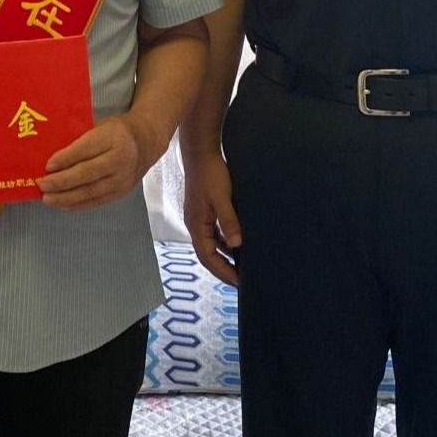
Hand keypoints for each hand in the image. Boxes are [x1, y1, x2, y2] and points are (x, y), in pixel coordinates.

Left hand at [39, 114, 153, 212]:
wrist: (145, 142)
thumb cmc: (117, 131)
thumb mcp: (100, 126)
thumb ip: (80, 140)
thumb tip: (53, 160)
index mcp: (113, 138)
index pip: (85, 150)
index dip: (65, 159)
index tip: (47, 165)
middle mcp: (120, 160)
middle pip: (87, 174)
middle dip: (61, 182)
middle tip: (42, 184)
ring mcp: (122, 179)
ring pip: (90, 192)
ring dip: (66, 197)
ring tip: (47, 198)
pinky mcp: (121, 193)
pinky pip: (96, 201)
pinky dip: (77, 204)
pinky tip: (62, 204)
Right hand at [181, 151, 241, 286]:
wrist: (201, 153)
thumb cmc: (210, 174)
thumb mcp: (222, 198)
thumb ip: (229, 221)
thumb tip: (237, 244)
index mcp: (196, 225)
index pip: (208, 257)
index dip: (223, 271)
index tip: (239, 282)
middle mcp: (195, 225)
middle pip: (208, 255)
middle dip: (223, 269)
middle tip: (241, 281)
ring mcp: (199, 219)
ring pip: (211, 245)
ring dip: (225, 257)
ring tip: (241, 267)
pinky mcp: (205, 211)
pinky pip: (215, 234)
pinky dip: (225, 243)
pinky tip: (237, 245)